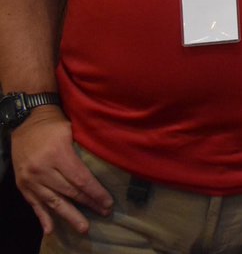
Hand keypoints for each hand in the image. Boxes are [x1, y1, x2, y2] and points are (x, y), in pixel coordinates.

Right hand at [12, 109, 112, 235]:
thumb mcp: (72, 130)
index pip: (81, 179)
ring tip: (84, 227)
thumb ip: (84, 148)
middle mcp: (42, 169)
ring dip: (70, 215)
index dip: (95, 192)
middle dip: (88, 204)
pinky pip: (34, 204)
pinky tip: (51, 229)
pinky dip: (43, 217)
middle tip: (104, 213)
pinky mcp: (22, 185)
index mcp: (57, 154)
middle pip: (69, 192)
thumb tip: (108, 160)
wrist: (26, 122)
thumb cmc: (54, 125)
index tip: (108, 202)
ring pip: (53, 201)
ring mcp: (30, 179)